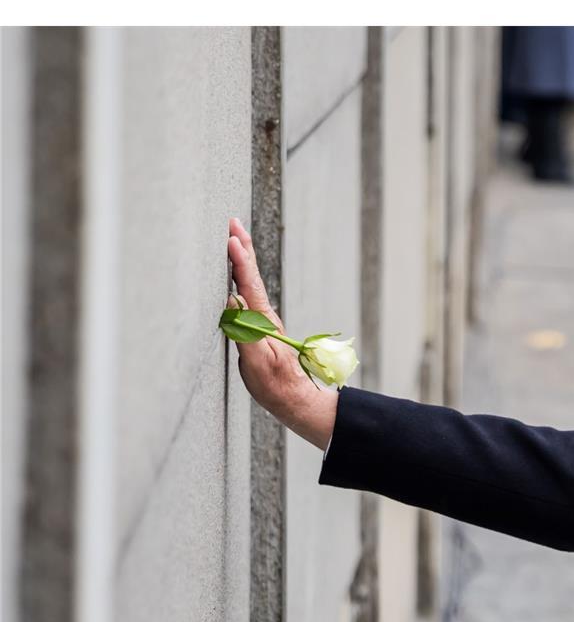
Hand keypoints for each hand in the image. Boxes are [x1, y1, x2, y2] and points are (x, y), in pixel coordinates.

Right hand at [226, 217, 337, 449]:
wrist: (293, 398)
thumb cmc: (274, 385)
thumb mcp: (257, 363)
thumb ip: (245, 333)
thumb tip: (231, 303)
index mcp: (263, 321)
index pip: (248, 285)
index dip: (240, 261)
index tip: (232, 238)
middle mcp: (264, 316)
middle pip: (252, 277)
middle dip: (243, 249)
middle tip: (234, 223)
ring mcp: (263, 321)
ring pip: (251, 283)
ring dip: (242, 259)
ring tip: (235, 239)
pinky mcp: (260, 328)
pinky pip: (248, 294)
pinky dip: (242, 277)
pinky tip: (236, 274)